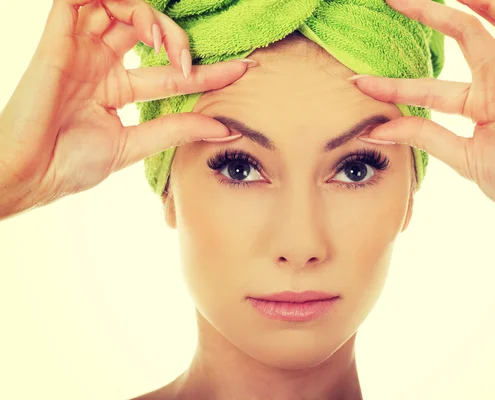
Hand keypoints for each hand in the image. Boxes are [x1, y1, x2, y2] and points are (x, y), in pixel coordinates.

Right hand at [0, 0, 252, 218]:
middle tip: (190, 62)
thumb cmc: (69, 163)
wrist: (29, 174)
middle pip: (147, 29)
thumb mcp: (133, 144)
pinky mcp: (58, 38)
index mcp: (117, 88)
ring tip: (164, 45)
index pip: (170, 71)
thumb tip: (223, 127)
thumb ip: (176, 129)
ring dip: (149, 16)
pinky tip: (141, 23)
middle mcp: (101, 63)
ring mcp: (81, 48)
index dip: (205, 70)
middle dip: (178, 37)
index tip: (242, 70)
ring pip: (120, 6)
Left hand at [355, 0, 494, 222]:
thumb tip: (376, 130)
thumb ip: (423, 137)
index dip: (391, 85)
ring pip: (479, 24)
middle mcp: (493, 82)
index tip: (358, 82)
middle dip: (421, 17)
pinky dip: (494, 7)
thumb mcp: (461, 156)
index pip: (424, 87)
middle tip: (389, 2)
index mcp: (476, 105)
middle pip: (454, 38)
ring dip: (448, 8)